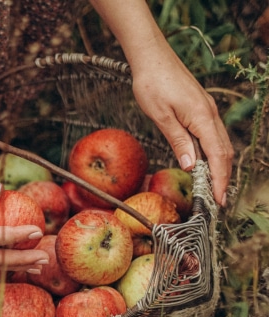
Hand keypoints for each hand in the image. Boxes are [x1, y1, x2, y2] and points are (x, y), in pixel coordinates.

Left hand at [129, 50, 233, 206]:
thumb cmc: (152, 83)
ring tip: (212, 187)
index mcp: (202, 117)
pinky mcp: (200, 108)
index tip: (219, 200)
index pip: (217, 156)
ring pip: (219, 143)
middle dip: (223, 177)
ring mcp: (206, 110)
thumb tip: (191, 165)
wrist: (151, 57)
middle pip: (224, 152)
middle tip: (217, 201)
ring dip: (218, 166)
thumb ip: (178, 140)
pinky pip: (211, 135)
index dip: (220, 179)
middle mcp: (210, 114)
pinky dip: (211, 153)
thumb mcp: (161, 116)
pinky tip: (202, 163)